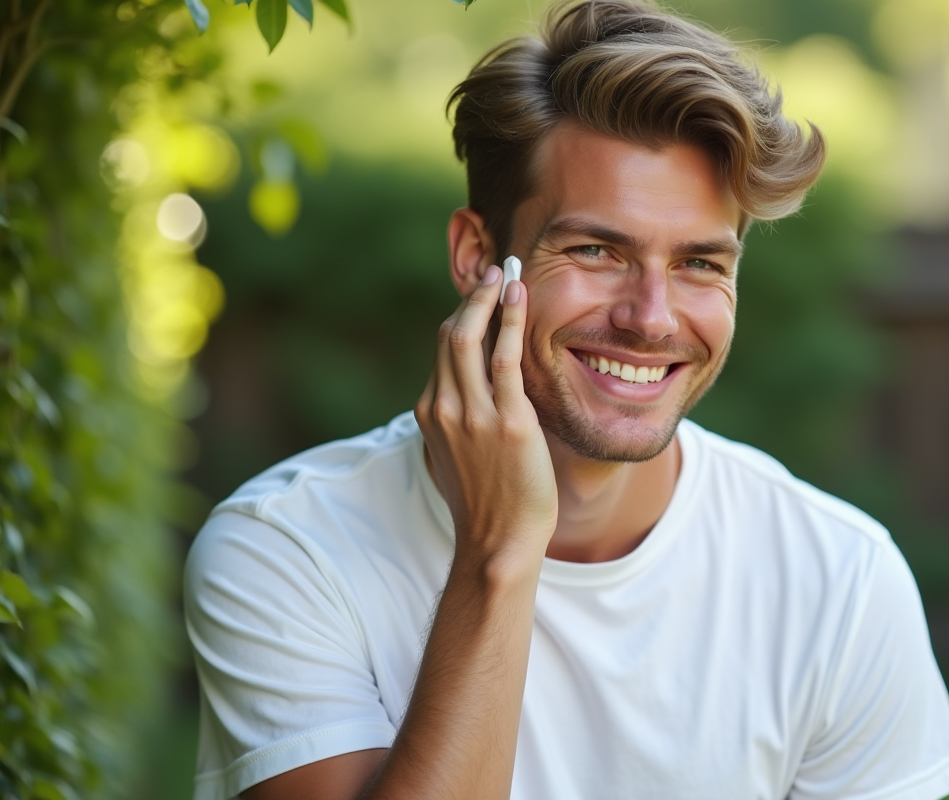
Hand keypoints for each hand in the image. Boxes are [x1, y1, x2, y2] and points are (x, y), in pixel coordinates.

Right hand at [415, 267, 557, 574]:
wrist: (498, 542)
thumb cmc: (487, 503)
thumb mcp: (459, 455)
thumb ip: (459, 422)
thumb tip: (471, 399)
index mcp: (431, 413)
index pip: (443, 351)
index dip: (462, 317)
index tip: (481, 295)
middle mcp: (444, 408)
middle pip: (449, 336)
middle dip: (471, 298)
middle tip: (493, 271)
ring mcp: (472, 415)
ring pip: (467, 338)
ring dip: (486, 298)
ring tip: (505, 273)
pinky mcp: (506, 422)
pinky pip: (504, 358)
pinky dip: (509, 320)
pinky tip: (518, 296)